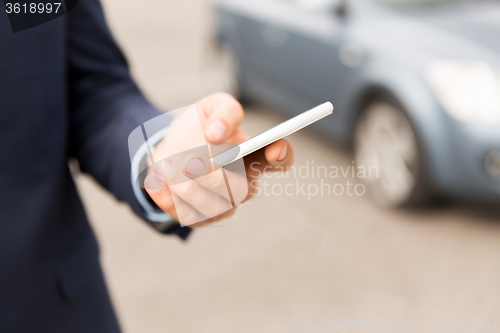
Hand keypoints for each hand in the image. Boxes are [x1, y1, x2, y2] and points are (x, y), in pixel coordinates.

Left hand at [144, 92, 293, 227]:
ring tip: (168, 168)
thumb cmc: (199, 128)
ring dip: (188, 187)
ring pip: (215, 206)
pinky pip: (190, 215)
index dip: (283, 156)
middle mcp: (245, 183)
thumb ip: (225, 112)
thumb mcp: (212, 107)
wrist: (170, 148)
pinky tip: (162, 184)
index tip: (275, 147)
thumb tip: (218, 133)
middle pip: (241, 189)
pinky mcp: (202, 217)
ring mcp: (225, 204)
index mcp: (254, 155)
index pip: (280, 160)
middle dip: (214, 176)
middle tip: (190, 162)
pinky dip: (173, 200)